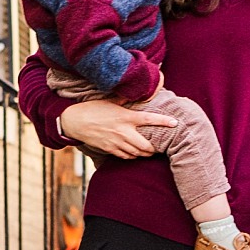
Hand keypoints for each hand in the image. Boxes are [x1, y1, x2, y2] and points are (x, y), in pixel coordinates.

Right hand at [58, 100, 175, 158]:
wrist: (75, 121)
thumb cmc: (93, 108)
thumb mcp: (109, 101)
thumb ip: (124, 100)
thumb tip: (136, 93)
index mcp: (126, 117)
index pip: (150, 119)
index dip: (164, 121)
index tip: (175, 123)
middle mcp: (123, 131)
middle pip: (146, 146)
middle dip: (154, 148)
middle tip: (159, 146)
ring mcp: (116, 142)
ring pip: (137, 153)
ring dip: (145, 153)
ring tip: (149, 151)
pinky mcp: (109, 150)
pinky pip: (126, 157)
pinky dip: (133, 156)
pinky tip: (134, 153)